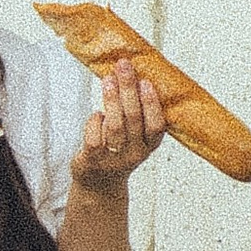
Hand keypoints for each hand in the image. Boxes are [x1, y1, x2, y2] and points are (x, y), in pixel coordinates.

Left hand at [71, 57, 165, 194]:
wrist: (99, 184)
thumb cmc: (117, 150)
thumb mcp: (134, 137)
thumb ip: (136, 114)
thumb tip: (132, 75)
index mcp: (148, 146)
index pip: (156, 125)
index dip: (152, 104)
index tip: (146, 81)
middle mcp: (134, 153)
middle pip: (134, 118)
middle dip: (128, 89)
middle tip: (124, 66)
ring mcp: (113, 158)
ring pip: (115, 126)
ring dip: (111, 99)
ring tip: (108, 79)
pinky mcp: (93, 160)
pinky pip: (94, 137)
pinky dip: (95, 120)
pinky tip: (97, 113)